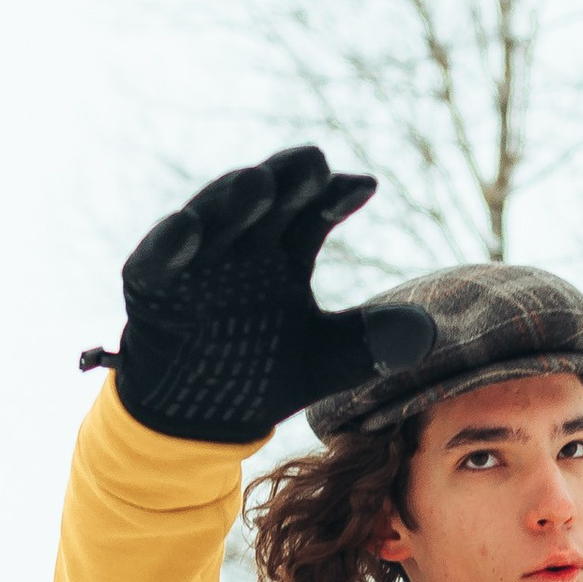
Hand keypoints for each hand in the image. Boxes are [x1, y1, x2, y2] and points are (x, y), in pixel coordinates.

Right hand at [84, 146, 437, 444]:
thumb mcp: (325, 361)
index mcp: (284, 250)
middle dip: (286, 180)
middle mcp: (241, 243)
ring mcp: (195, 260)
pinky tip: (188, 229)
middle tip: (312, 164)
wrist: (198, 416)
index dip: (334, 196)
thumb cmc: (261, 371)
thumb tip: (430, 333)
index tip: (365, 187)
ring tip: (257, 183)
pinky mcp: (152, 286)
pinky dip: (171, 244)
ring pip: (213, 216)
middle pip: (266, 200)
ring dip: (232, 199)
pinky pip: (158, 260)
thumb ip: (371, 344)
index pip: (313, 210)